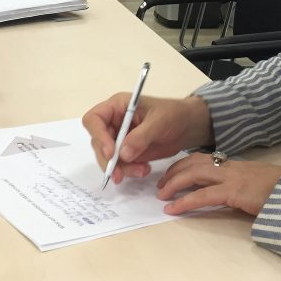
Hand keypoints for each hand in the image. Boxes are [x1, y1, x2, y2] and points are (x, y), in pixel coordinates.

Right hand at [82, 94, 212, 184]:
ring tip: (142, 170)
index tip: (111, 153)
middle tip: (120, 174)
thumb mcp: (159, 122)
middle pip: (98, 142)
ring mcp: (119, 138)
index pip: (94, 119)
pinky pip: (120, 165)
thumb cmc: (173, 114)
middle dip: (108, 160)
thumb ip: (141, 136)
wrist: (186, 126)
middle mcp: (114, 122)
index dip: (98, 136)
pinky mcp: (127, 152)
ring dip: (121, 168)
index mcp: (117, 106)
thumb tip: (123, 154)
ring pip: (108, 157)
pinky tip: (144, 170)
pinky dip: (129, 171)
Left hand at [157, 153, 280, 216]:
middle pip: (192, 163)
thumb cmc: (277, 190)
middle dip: (173, 172)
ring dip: (173, 184)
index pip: (200, 158)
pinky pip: (202, 196)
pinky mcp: (233, 192)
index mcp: (232, 164)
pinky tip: (172, 209)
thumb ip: (235, 186)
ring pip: (193, 175)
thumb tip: (220, 194)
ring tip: (161, 196)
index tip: (170, 174)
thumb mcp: (252, 184)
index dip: (182, 165)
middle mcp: (228, 167)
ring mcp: (230, 178)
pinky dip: (184, 202)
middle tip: (160, 185)